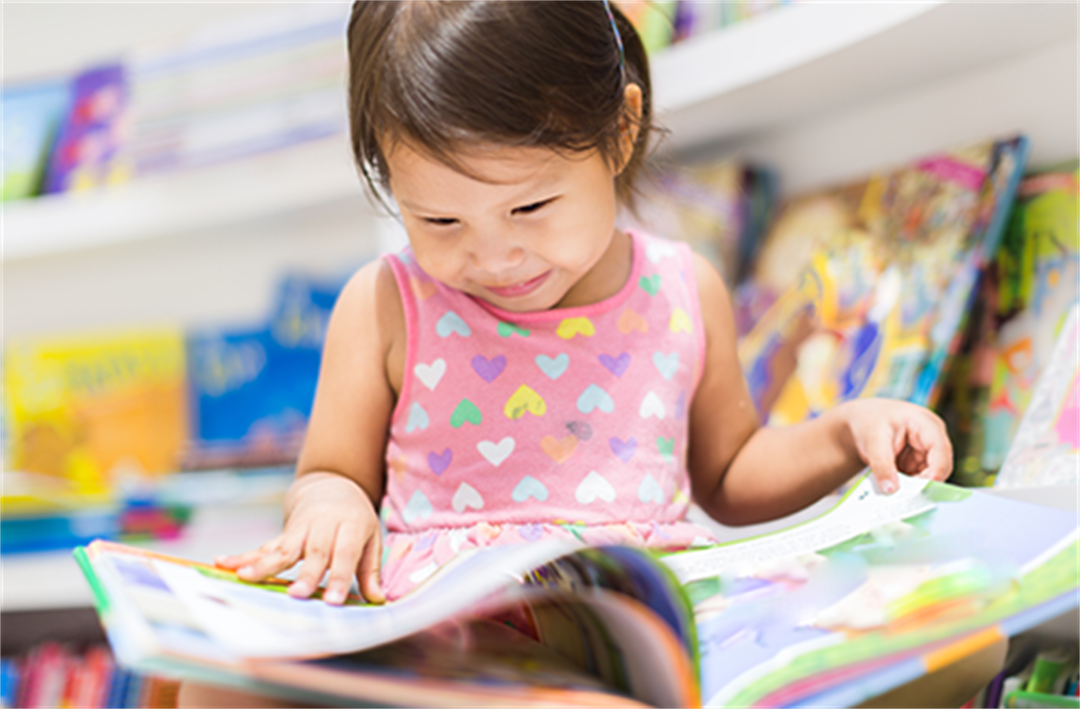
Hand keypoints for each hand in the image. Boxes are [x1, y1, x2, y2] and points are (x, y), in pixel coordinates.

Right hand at [215, 472, 384, 604]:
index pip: (347, 554)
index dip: (340, 577)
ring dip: (264, 564)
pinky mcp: (284, 533)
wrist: (333, 487)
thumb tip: (378, 599)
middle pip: (315, 551)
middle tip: (296, 595)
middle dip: (306, 574)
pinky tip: (224, 562)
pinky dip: (244, 555)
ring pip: (283, 547)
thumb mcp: (370, 538)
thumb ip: (370, 569)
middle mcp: (324, 525)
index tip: (334, 601)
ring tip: (246, 579)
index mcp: (351, 526)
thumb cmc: (355, 520)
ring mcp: (301, 527)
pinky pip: (263, 545)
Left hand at [838, 398, 952, 493]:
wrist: (861, 419)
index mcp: (927, 424)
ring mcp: (926, 450)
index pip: (941, 450)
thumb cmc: (870, 421)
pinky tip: (892, 484)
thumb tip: (890, 489)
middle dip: (923, 482)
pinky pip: (918, 478)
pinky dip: (906, 484)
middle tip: (902, 494)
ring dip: (913, 485)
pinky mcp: (918, 461)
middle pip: (940, 466)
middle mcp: (932, 438)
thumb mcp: (873, 441)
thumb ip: (882, 465)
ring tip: (892, 486)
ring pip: (929, 475)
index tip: (920, 489)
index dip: (935, 471)